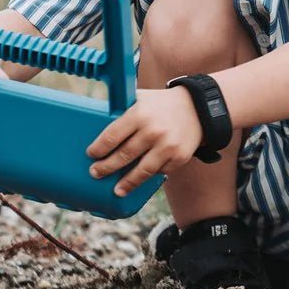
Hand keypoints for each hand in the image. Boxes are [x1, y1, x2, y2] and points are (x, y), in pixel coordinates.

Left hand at [86, 87, 202, 195]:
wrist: (197, 107)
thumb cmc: (162, 104)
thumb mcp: (141, 98)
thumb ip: (122, 107)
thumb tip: (96, 117)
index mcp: (139, 114)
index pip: (112, 136)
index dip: (98, 149)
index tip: (91, 154)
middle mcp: (153, 131)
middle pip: (122, 156)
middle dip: (105, 167)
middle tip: (95, 173)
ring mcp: (167, 146)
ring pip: (141, 171)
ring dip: (126, 183)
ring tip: (116, 190)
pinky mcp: (179, 157)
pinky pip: (159, 172)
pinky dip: (150, 176)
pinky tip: (141, 178)